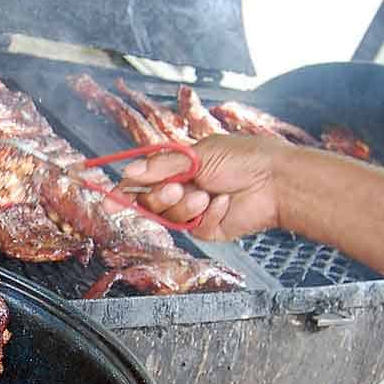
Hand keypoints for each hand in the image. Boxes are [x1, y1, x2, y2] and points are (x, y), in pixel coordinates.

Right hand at [111, 135, 288, 241]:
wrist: (274, 182)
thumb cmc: (243, 158)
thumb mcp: (197, 155)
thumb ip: (162, 166)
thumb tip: (129, 171)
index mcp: (178, 166)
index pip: (142, 180)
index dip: (124, 191)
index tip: (109, 201)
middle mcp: (183, 188)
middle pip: (149, 201)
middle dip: (159, 196)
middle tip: (177, 188)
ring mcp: (193, 210)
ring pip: (168, 216)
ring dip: (185, 205)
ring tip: (206, 195)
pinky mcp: (206, 228)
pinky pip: (192, 226)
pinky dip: (207, 214)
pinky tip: (224, 204)